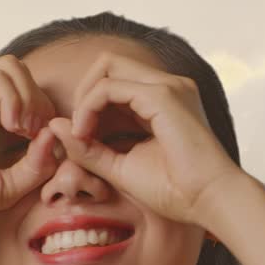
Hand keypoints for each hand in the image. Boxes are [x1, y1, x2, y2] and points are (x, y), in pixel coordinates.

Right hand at [0, 54, 63, 240]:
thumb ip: (38, 163)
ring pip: (10, 68)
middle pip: (21, 74)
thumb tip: (56, 132)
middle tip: (39, 135)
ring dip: (29, 96)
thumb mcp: (8, 185)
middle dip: (41, 101)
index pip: (26, 93)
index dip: (45, 113)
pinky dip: (14, 97)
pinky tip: (14, 125)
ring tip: (25, 129)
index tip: (47, 144)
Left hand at [43, 51, 248, 228]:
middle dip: (82, 92)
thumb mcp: (121, 167)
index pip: (114, 82)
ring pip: (107, 66)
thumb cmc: (175, 191)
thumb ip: (89, 147)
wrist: (209, 201)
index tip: (80, 139)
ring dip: (84, 97)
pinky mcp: (162, 95)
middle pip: (108, 64)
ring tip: (80, 132)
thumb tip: (54, 125)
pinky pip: (109, 86)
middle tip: (76, 129)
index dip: (88, 105)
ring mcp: (167, 85)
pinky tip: (86, 132)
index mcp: (162, 100)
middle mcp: (167, 85)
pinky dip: (89, 106)